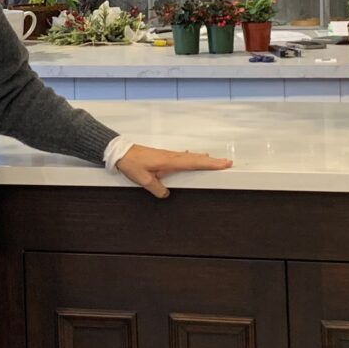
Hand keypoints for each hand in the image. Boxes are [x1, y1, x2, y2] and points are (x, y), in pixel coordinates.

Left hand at [115, 145, 231, 198]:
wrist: (121, 152)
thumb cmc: (132, 163)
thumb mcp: (144, 180)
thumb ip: (158, 189)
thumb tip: (166, 194)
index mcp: (170, 161)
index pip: (194, 163)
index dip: (210, 164)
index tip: (224, 164)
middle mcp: (172, 156)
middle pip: (197, 159)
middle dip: (212, 161)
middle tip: (227, 162)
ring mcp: (169, 155)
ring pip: (191, 157)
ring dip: (203, 159)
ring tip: (215, 161)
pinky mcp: (164, 156)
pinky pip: (183, 157)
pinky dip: (192, 158)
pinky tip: (194, 158)